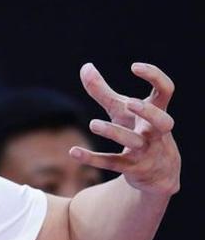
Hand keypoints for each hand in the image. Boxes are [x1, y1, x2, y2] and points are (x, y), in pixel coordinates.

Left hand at [74, 62, 180, 195]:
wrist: (159, 172)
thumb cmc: (139, 130)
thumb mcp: (122, 111)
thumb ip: (103, 91)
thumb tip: (85, 66)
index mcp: (158, 112)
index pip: (166, 91)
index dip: (155, 77)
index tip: (134, 67)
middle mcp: (156, 132)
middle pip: (162, 121)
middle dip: (147, 112)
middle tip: (129, 103)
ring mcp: (146, 151)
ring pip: (133, 142)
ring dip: (114, 132)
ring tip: (93, 124)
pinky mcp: (132, 168)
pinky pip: (113, 163)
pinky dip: (92, 158)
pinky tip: (73, 151)